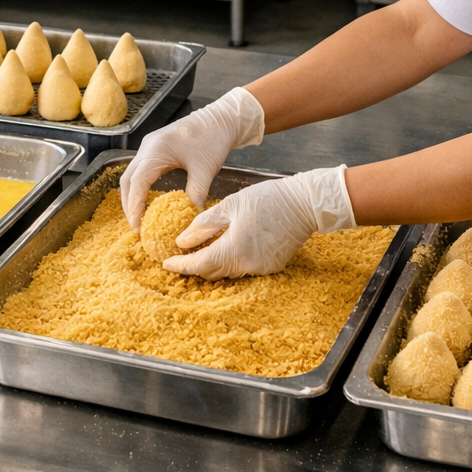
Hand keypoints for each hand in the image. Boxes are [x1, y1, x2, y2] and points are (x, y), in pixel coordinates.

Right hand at [119, 87, 265, 230]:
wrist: (221, 118)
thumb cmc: (213, 138)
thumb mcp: (205, 169)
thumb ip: (196, 194)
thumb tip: (191, 218)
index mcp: (156, 150)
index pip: (137, 182)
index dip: (134, 206)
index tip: (137, 225)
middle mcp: (147, 147)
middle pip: (127, 179)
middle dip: (128, 204)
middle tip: (135, 225)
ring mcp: (149, 147)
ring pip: (131, 175)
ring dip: (132, 196)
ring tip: (139, 217)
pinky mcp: (156, 150)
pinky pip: (141, 171)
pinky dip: (140, 188)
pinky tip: (147, 201)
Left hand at [163, 166, 354, 279]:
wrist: (305, 204)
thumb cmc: (267, 198)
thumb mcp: (230, 205)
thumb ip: (204, 225)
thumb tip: (182, 241)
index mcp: (234, 249)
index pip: (199, 265)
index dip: (181, 265)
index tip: (166, 264)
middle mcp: (247, 264)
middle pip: (212, 273)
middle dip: (194, 267)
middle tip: (180, 258)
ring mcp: (261, 268)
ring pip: (228, 272)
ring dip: (213, 265)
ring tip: (200, 252)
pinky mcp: (272, 267)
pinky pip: (244, 269)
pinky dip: (231, 262)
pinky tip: (226, 249)